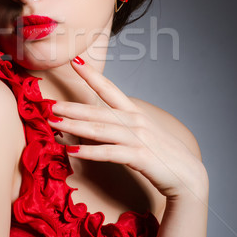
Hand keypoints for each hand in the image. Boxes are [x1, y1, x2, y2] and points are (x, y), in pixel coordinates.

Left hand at [47, 57, 207, 200]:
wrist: (188, 175)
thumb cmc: (160, 154)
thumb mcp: (140, 134)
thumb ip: (119, 126)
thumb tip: (94, 123)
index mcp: (134, 112)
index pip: (109, 88)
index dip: (91, 75)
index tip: (75, 61)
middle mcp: (135, 121)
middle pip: (97, 111)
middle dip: (71, 107)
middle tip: (48, 104)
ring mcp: (138, 138)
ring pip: (99, 129)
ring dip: (74, 126)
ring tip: (54, 123)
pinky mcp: (139, 156)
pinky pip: (109, 153)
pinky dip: (89, 151)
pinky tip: (72, 150)